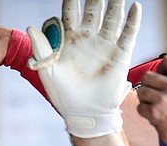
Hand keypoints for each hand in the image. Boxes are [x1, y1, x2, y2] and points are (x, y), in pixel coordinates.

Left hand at [27, 0, 140, 136]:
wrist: (83, 113)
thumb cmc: (62, 94)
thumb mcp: (48, 70)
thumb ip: (41, 48)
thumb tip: (30, 27)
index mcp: (70, 39)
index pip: (71, 12)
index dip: (72, 0)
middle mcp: (89, 38)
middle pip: (93, 10)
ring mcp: (105, 44)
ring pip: (112, 18)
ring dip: (115, 4)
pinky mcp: (120, 54)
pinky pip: (128, 34)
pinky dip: (133, 20)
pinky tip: (135, 7)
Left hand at [135, 53, 166, 145]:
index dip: (165, 65)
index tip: (166, 72)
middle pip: (149, 75)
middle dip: (152, 81)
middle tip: (156, 88)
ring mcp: (162, 101)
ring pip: (142, 90)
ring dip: (146, 95)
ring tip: (153, 101)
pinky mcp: (155, 116)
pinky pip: (141, 108)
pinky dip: (144, 110)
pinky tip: (152, 113)